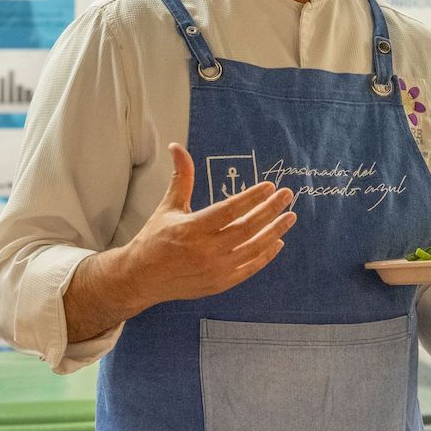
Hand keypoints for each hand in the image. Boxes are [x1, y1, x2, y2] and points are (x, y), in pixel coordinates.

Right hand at [121, 143, 296, 306]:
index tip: (270, 186)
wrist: (141, 279)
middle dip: (271, 210)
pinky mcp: (220, 284)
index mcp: (191, 228)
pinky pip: (249, 268)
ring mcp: (214, 270)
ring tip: (290, 216)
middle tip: (288, 195)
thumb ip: (181, 178)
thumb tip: (177, 146)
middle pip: (247, 228)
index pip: (229, 210)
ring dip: (274, 231)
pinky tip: (277, 241)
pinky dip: (265, 255)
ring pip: (253, 248)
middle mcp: (205, 251)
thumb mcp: (167, 206)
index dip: (251, 198)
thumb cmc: (154, 238)